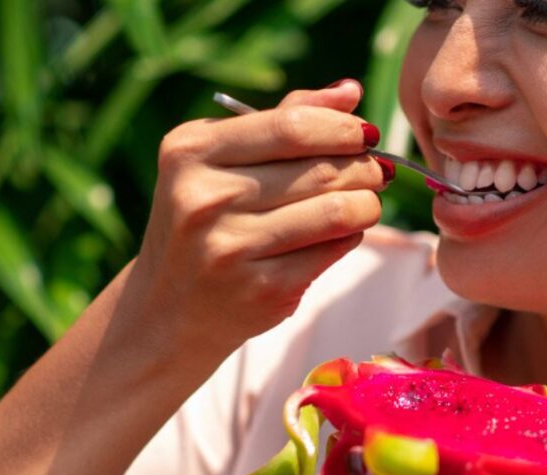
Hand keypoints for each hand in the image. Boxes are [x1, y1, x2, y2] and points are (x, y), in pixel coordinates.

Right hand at [126, 80, 385, 367]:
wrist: (171, 310)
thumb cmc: (206, 223)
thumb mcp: (222, 164)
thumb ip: (283, 121)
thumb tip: (350, 91)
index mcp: (190, 152)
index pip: (291, 126)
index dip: (343, 129)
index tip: (366, 135)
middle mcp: (204, 198)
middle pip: (320, 170)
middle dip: (364, 168)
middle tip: (375, 172)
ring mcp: (232, 248)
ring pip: (336, 212)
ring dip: (367, 204)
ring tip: (367, 202)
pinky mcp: (262, 290)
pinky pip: (332, 251)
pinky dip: (350, 238)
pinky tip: (342, 234)